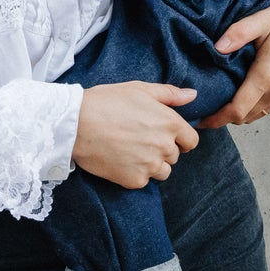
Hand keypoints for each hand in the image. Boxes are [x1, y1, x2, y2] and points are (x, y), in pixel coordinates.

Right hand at [73, 82, 199, 188]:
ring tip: (130, 151)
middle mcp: (164, 146)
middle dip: (162, 149)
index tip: (165, 136)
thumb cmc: (107, 102)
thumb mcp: (140, 89)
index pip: (191, 141)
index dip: (180, 139)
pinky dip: (134, 173)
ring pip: (162, 171)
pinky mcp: (134, 180)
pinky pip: (143, 181)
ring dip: (152, 164)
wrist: (76, 124)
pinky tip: (120, 160)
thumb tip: (192, 95)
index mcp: (170, 123)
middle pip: (174, 156)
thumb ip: (170, 94)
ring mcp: (150, 165)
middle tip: (139, 139)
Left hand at [197, 0, 269, 127]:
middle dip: (223, 118)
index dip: (217, 118)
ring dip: (238, 114)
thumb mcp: (260, 19)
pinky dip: (252, 108)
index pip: (238, 109)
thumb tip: (217, 48)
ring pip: (256, 115)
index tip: (201, 120)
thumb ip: (238, 33)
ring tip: (220, 104)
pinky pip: (267, 108)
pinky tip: (240, 96)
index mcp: (268, 75)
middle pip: (245, 117)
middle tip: (205, 110)